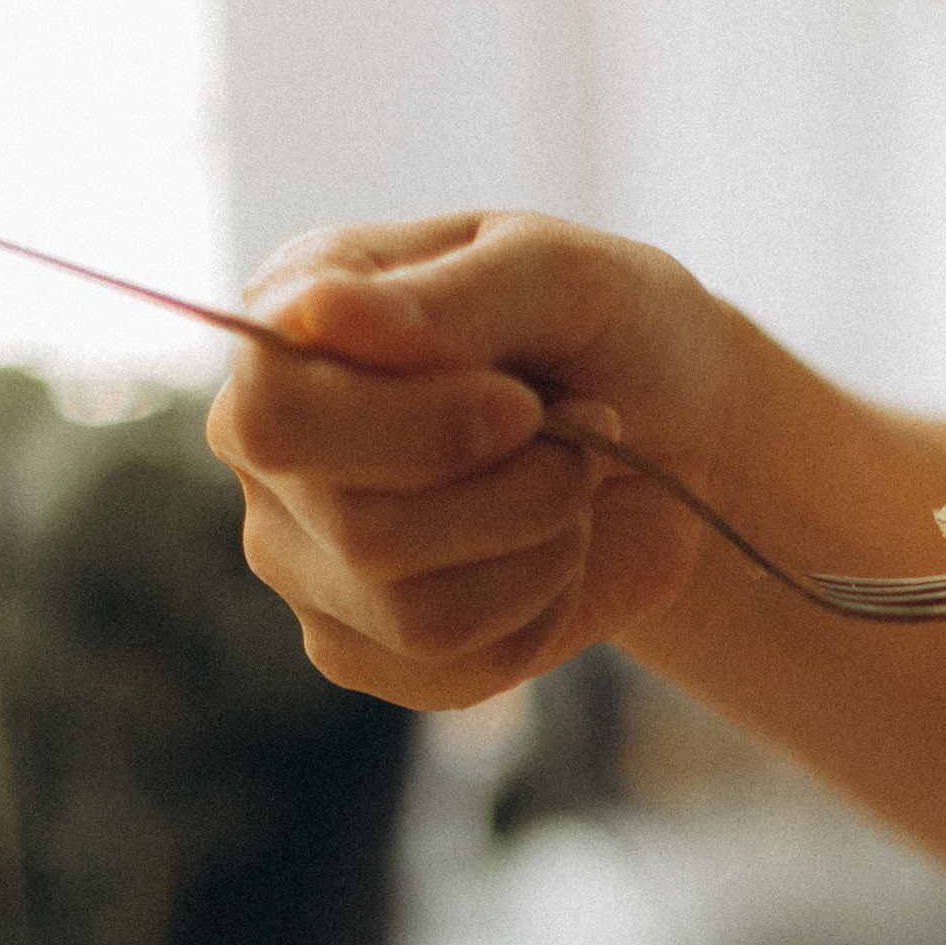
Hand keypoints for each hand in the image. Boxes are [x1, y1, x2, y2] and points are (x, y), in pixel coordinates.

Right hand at [205, 208, 743, 706]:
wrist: (673, 431)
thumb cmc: (601, 330)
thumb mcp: (557, 274)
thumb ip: (447, 295)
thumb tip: (320, 314)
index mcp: (290, 332)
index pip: (275, 413)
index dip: (413, 426)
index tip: (523, 404)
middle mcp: (272, 452)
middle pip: (357, 527)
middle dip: (513, 492)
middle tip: (579, 437)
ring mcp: (309, 560)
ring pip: (416, 613)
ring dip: (540, 548)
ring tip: (570, 487)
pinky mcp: (366, 648)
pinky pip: (455, 670)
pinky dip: (541, 612)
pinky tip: (553, 552)